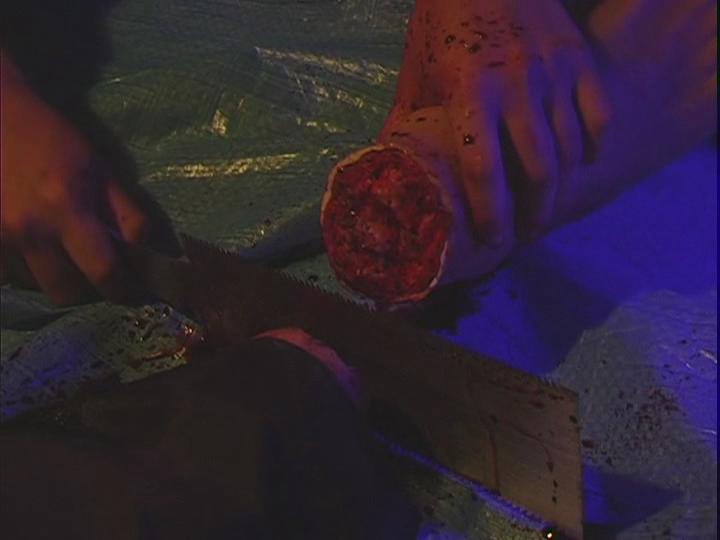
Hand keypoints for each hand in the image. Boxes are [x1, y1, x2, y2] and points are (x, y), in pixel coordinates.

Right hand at [1, 52, 174, 304]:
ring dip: (55, 279)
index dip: (124, 291)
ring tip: (65, 257)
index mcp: (67, 208)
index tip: (134, 293)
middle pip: (64, 293)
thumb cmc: (52, 139)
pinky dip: (25, 271)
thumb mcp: (100, 169)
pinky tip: (36, 250)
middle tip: (98, 277)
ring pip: (33, 286)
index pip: (103, 271)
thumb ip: (127, 213)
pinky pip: (6, 275)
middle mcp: (30, 229)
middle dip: (87, 292)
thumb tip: (150, 251)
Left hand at [383, 0, 610, 242]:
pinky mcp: (578, 57)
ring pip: (571, 149)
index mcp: (471, 91)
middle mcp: (518, 84)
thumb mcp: (417, 73)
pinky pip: (599, 114)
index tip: (491, 240)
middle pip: (538, 170)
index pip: (485, 168)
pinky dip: (594, 147)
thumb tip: (388, 170)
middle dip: (534, 213)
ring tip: (547, 212)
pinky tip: (582, 166)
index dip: (490, 212)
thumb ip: (408, 122)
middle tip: (526, 237)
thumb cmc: (441, 24)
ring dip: (562, 190)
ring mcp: (554, 71)